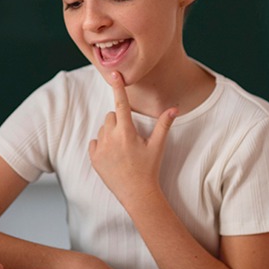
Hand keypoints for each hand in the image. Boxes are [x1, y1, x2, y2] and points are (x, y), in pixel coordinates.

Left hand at [88, 71, 176, 206]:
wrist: (137, 193)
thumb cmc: (149, 169)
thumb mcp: (158, 146)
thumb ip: (164, 125)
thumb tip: (175, 108)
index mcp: (127, 132)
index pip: (121, 103)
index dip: (118, 87)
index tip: (113, 74)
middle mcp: (111, 137)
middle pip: (111, 116)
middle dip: (119, 120)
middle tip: (130, 136)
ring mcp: (100, 148)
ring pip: (103, 128)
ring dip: (111, 132)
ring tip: (123, 148)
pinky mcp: (94, 158)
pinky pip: (94, 142)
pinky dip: (102, 144)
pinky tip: (113, 155)